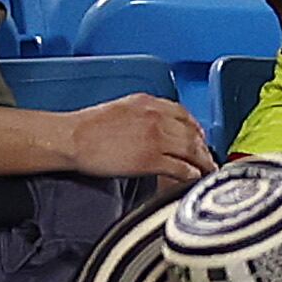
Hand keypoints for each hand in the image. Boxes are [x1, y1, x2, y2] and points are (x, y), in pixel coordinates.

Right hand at [62, 94, 215, 183]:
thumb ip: (144, 113)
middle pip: (192, 133)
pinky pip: (181, 167)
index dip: (196, 128)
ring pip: (192, 150)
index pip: (184, 114)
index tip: (199, 137)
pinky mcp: (151, 159)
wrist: (73, 138)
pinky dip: (191, 174)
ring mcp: (156, 138)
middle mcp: (157, 117)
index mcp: (149, 103)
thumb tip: (156, 125)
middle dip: (203, 147)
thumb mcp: (122, 108)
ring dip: (203, 161)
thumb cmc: (88, 126)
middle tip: (208, 157)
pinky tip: (194, 178)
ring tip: (208, 170)